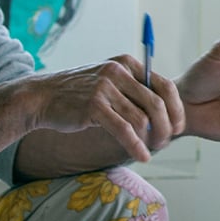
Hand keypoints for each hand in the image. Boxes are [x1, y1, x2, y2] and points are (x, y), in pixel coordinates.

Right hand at [27, 55, 183, 163]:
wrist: (40, 97)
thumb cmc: (77, 94)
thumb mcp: (108, 82)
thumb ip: (133, 91)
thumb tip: (165, 113)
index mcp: (126, 64)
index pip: (164, 85)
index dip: (176, 109)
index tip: (178, 126)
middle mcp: (118, 72)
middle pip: (157, 104)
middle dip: (167, 127)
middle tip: (166, 142)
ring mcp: (105, 88)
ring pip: (142, 119)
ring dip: (152, 139)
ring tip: (151, 151)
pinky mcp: (94, 106)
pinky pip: (124, 131)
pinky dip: (137, 146)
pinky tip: (142, 157)